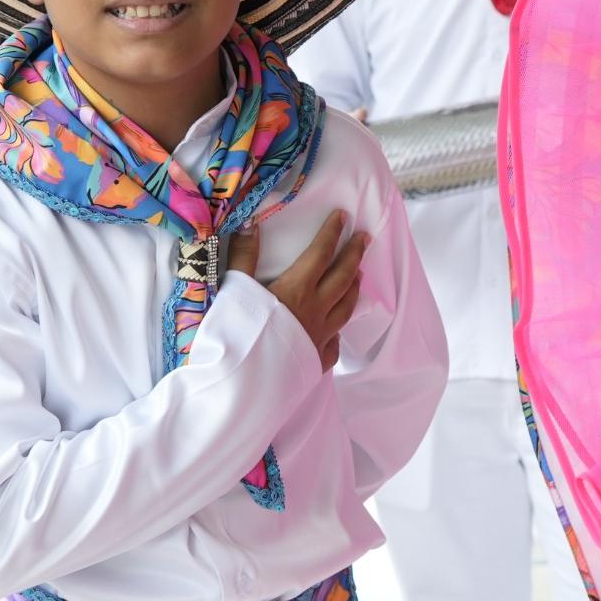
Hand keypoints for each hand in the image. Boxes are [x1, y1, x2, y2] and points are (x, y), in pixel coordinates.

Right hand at [226, 212, 368, 371]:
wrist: (241, 384)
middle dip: (355, 255)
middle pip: (342, 278)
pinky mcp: (316, 362)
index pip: (320, 254)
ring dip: (354, 288)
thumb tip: (250, 224)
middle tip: (365, 238)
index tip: (344, 216)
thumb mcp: (235, 289)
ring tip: (360, 275)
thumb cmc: (235, 334)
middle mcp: (315, 311)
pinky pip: (333, 345)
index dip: (332, 233)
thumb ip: (244, 256)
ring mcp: (319, 337)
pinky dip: (338, 333)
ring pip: (345, 308)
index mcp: (297, 289)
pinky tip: (337, 332)